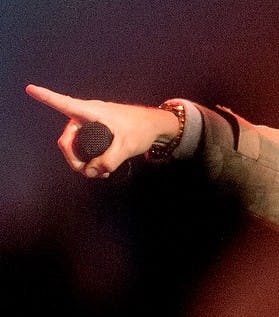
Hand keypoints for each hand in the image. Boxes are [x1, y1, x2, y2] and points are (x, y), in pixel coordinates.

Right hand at [25, 84, 180, 178]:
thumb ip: (108, 161)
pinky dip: (89, 158)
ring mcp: (91, 123)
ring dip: (83, 160)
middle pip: (66, 137)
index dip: (45, 96)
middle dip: (72, 157)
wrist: (156, 126)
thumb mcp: (126, 147)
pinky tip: (102, 169)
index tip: (30, 89)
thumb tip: (89, 172)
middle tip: (88, 172)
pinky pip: (85, 145)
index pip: (63, 103)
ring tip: (100, 173)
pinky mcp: (97, 131)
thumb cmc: (141, 129)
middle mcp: (86, 115)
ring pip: (75, 144)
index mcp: (90, 111)